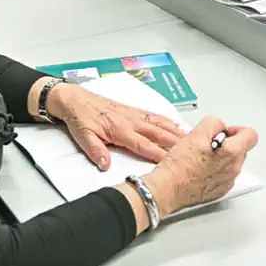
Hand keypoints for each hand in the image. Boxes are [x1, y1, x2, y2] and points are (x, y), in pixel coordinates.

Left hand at [48, 84, 185, 169]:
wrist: (74, 99)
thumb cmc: (79, 118)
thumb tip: (106, 165)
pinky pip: (154, 116)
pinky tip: (175, 124)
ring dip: (175, 131)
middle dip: (175, 143)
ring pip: (159, 124)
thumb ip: (96, 151)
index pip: (144, 146)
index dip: (159, 154)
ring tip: (190, 138)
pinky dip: (167, 120)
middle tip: (191, 151)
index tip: (173, 162)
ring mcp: (134, 115)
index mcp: (120, 131)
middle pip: (158, 134)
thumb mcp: (82, 137)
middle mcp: (131, 122)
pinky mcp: (133, 110)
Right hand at [143, 116, 258, 216]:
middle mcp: (234, 168)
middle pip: (241, 149)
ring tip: (201, 156)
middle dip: (228, 143)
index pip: (251, 135)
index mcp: (231, 152)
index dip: (238, 130)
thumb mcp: (196, 131)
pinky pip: (223, 175)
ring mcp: (227, 181)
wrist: (168, 188)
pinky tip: (200, 169)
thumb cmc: (180, 164)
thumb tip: (220, 127)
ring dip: (221, 157)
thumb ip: (214, 123)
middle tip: (209, 143)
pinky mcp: (219, 191)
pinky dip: (215, 170)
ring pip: (231, 163)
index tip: (226, 131)